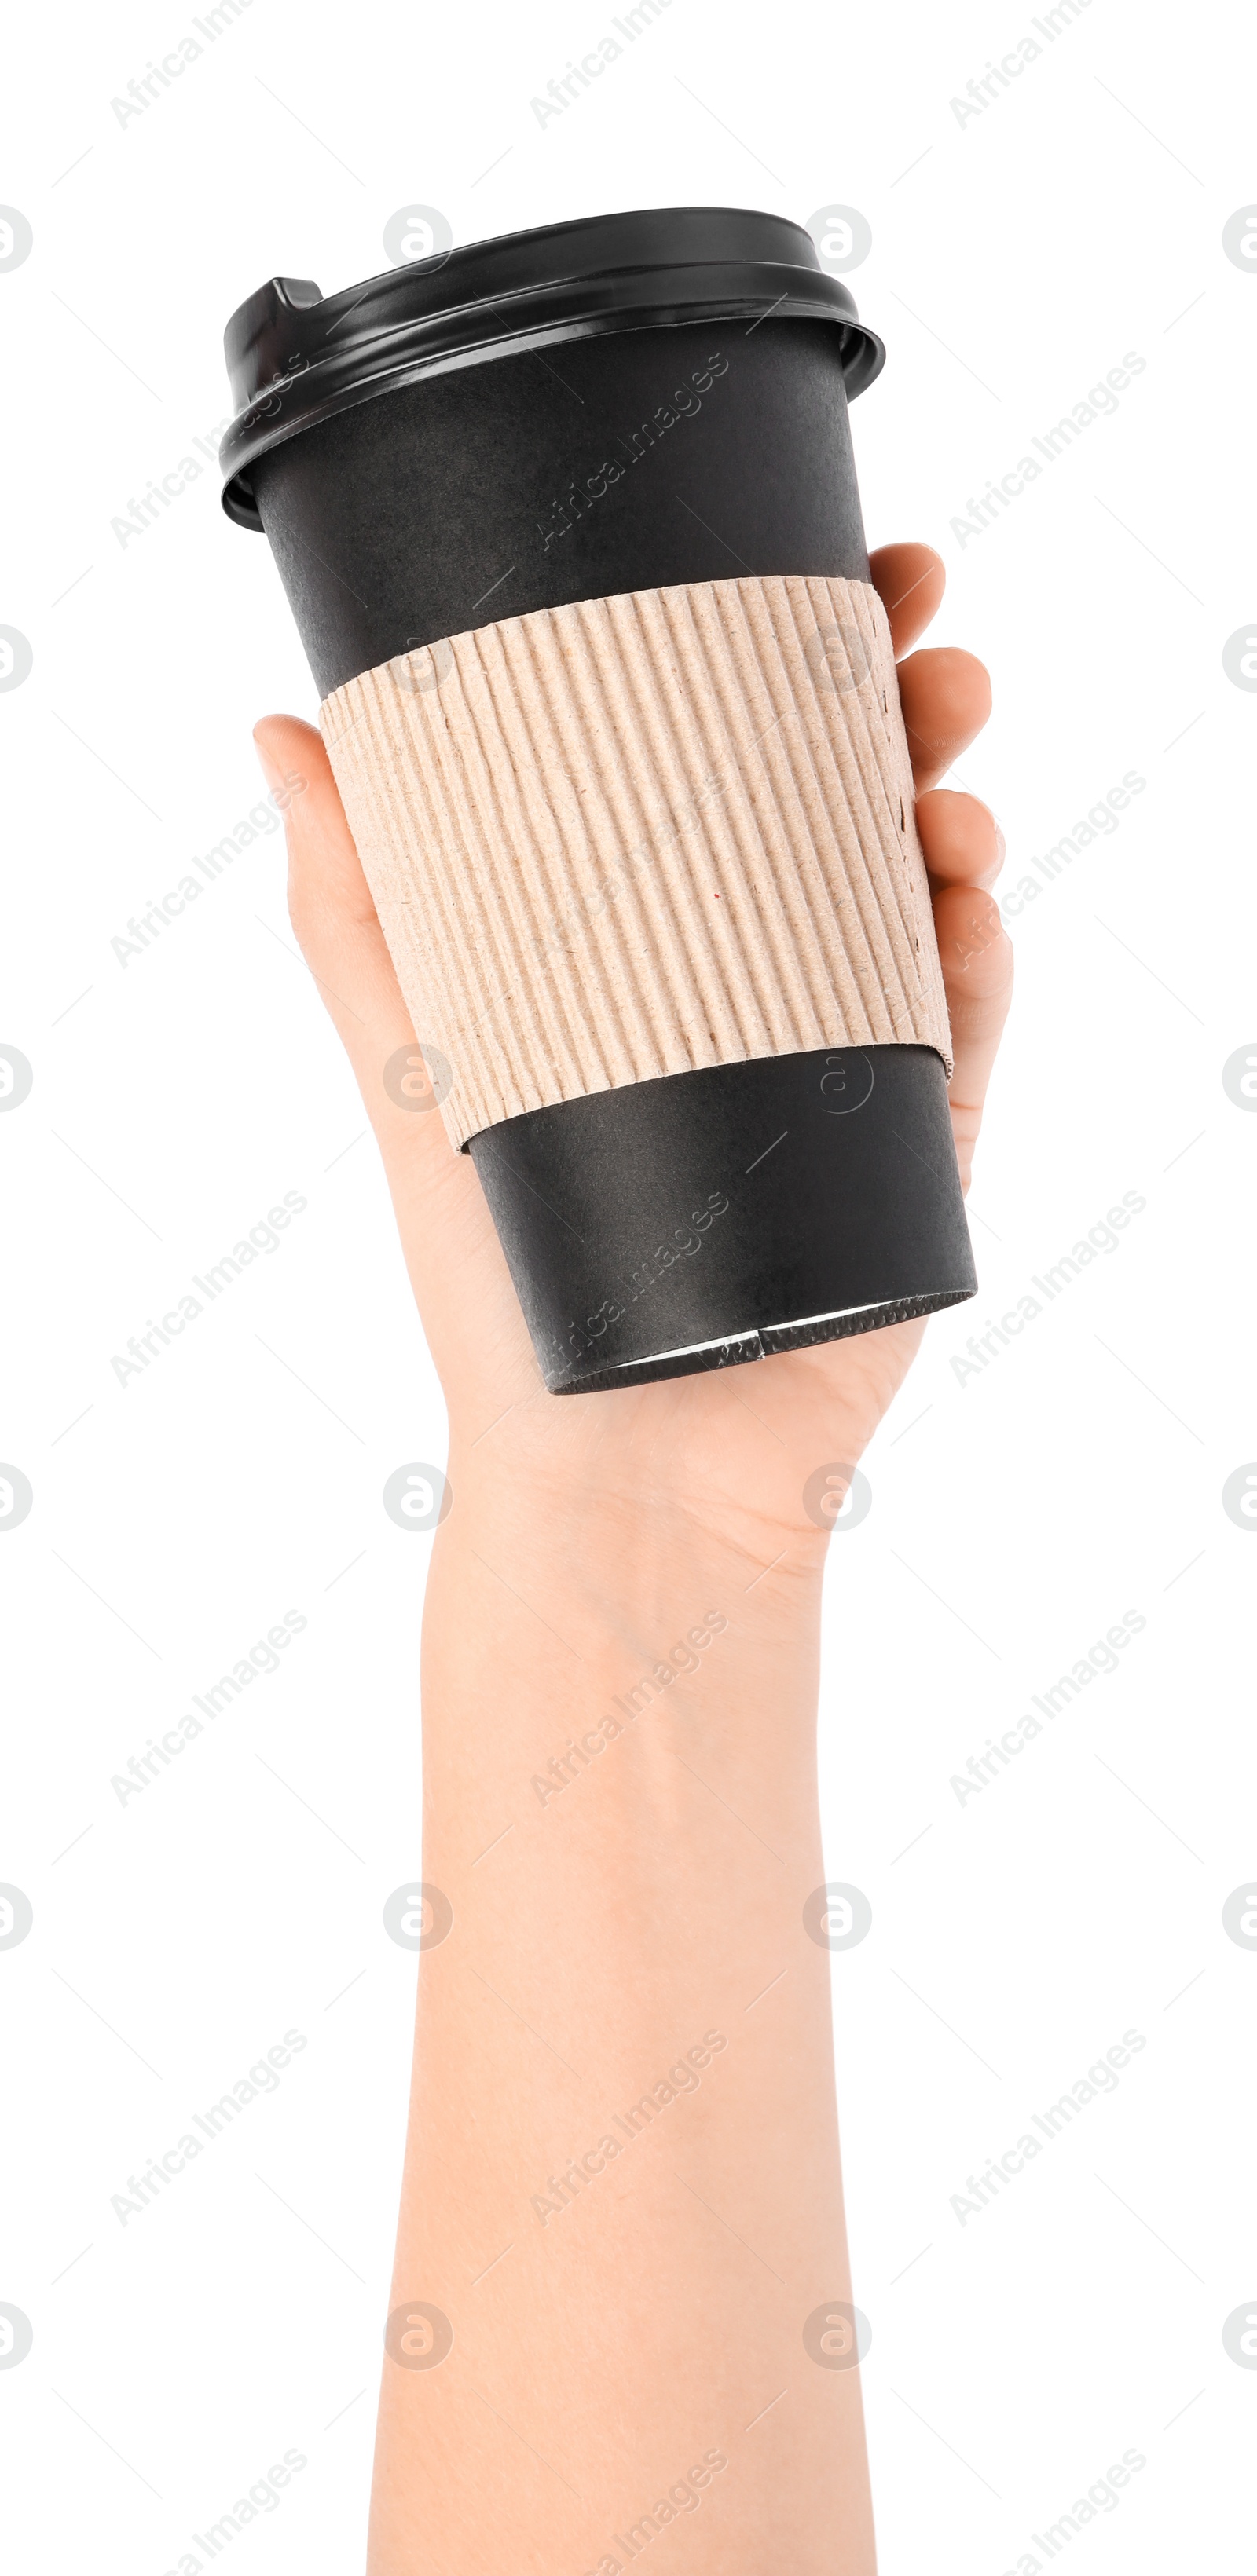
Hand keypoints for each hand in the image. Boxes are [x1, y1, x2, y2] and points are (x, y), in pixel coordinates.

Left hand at [254, 543, 1011, 1583]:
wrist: (611, 1469)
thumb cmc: (494, 1284)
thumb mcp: (414, 1068)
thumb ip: (358, 909)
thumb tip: (282, 731)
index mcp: (645, 946)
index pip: (718, 761)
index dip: (772, 648)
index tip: (804, 556)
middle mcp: (751, 983)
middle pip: (844, 797)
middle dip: (896, 686)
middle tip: (917, 611)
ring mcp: (842, 1057)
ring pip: (924, 885)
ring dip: (952, 785)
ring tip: (946, 739)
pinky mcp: (914, 1143)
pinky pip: (967, 1017)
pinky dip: (980, 937)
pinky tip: (964, 874)